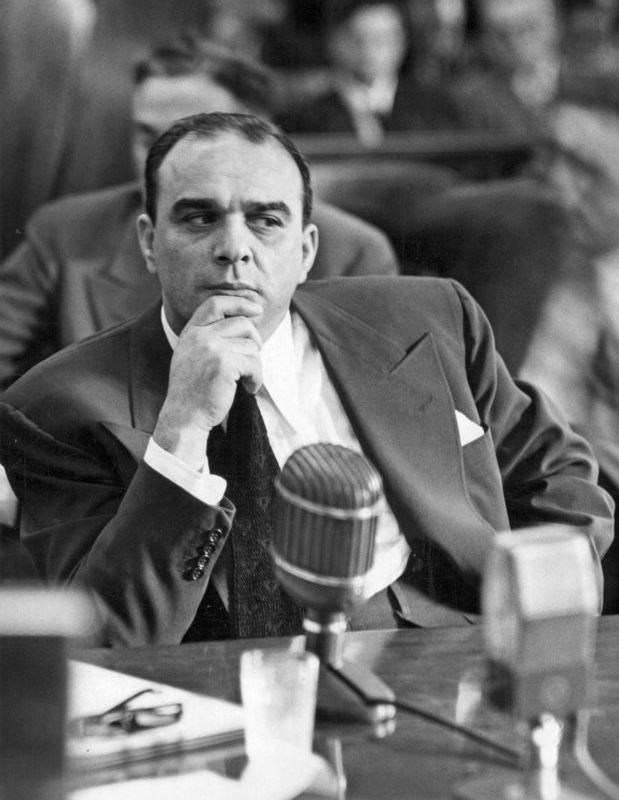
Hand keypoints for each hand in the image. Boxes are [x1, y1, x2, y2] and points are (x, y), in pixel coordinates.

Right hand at [153, 296, 262, 465]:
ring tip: (247, 380)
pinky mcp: (224, 364)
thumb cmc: (193, 391)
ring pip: (251, 346)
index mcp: (192, 332)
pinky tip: (248, 388)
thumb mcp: (193, 356)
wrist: (184, 416)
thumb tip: (245, 322)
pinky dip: (256, 378)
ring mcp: (211, 348)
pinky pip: (254, 364)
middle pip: (242, 323)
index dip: (239, 303)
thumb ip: (209, 337)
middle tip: (252, 362)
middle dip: (255, 341)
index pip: (216, 303)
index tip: (257, 310)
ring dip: (255, 366)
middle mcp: (200, 336)